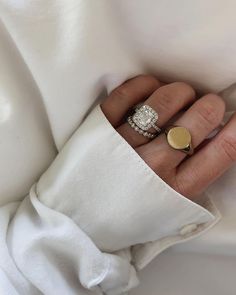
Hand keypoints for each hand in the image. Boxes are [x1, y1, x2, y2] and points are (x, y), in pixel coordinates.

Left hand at [101, 75, 235, 200]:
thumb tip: (217, 137)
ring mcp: (125, 145)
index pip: (224, 149)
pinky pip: (128, 93)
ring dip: (180, 92)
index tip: (235, 114)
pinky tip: (151, 91)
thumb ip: (197, 174)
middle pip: (201, 117)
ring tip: (177, 98)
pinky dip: (146, 84)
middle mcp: (154, 166)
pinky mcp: (99, 129)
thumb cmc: (130, 213)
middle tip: (202, 107)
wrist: (83, 217)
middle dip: (210, 105)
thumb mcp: (172, 206)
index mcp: (177, 189)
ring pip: (167, 99)